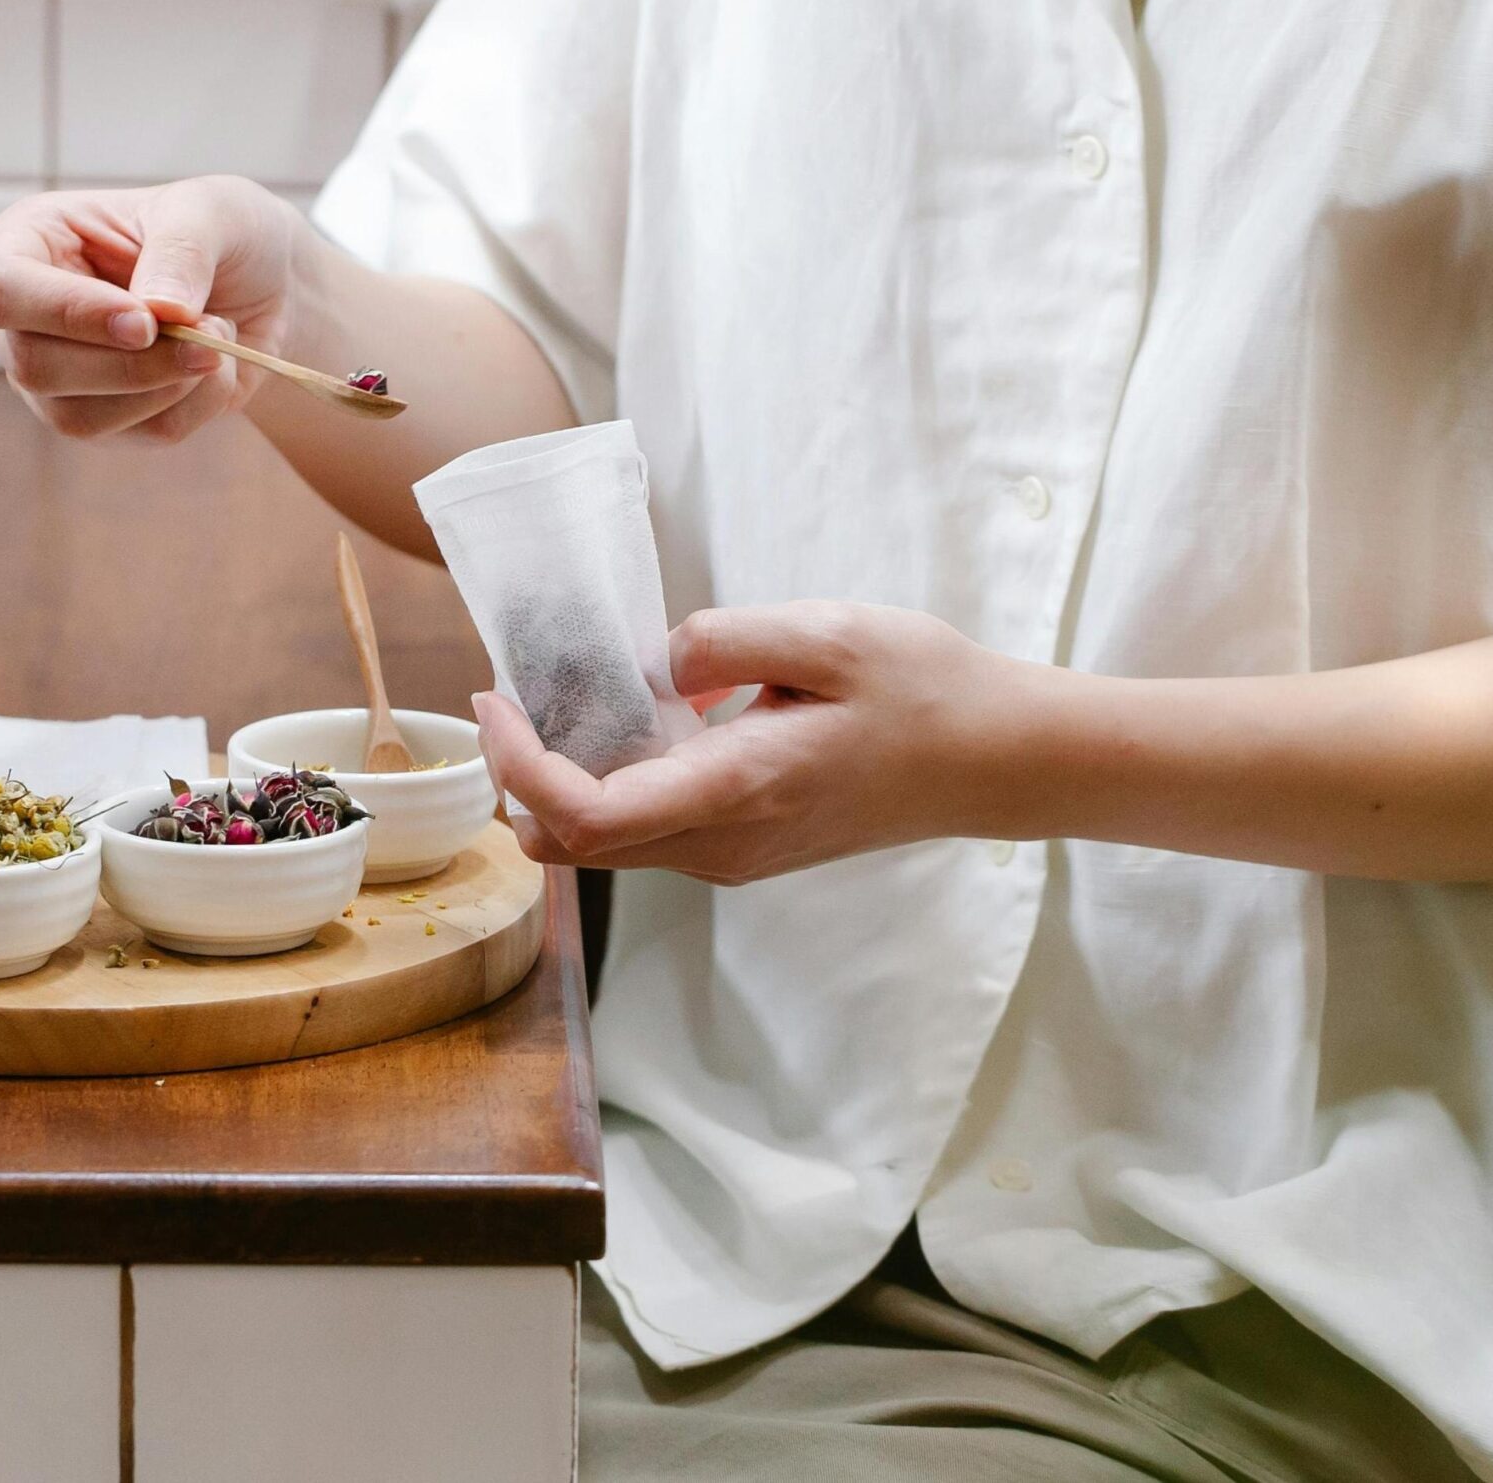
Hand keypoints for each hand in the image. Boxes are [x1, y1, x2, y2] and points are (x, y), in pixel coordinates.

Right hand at [0, 176, 305, 444]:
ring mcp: (60, 377)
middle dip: (131, 365)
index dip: (69, 314)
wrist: (267, 284)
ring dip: (168, 387)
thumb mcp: (211, 210)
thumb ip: (181, 252)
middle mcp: (27, 317)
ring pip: (80, 418)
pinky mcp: (108, 419)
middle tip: (210, 337)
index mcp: (25, 243)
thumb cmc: (220, 231)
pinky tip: (217, 365)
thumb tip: (158, 311)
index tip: (146, 322)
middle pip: (35, 368)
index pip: (1, 293)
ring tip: (220, 337)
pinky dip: (198, 403)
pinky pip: (143, 434)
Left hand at [475, 602, 1041, 883]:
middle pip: (571, 845)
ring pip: (601, 846)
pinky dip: (601, 786)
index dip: (518, 765)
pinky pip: (642, 832)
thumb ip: (727, 640)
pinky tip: (615, 721)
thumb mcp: (830, 634)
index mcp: (735, 791)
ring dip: (555, 782)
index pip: (586, 815)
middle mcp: (721, 845)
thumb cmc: (926, 691)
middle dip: (516, 774)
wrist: (997, 761)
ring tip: (552, 699)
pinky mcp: (740, 850)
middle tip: (508, 694)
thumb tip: (655, 663)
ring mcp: (729, 858)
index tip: (495, 698)